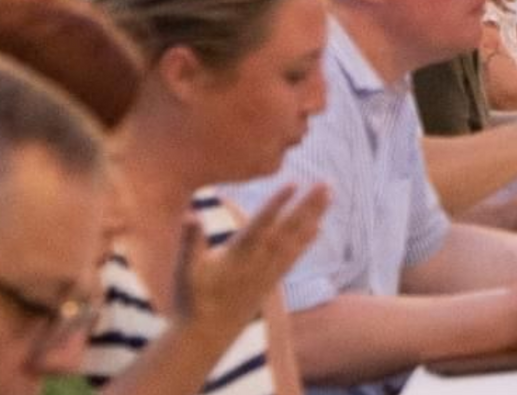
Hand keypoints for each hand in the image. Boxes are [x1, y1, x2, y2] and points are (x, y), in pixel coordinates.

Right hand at [173, 184, 329, 336]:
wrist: (207, 335)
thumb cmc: (193, 299)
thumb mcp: (186, 269)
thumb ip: (190, 240)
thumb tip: (190, 214)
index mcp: (239, 255)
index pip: (261, 224)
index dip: (278, 203)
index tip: (294, 183)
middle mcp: (260, 262)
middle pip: (289, 228)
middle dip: (308, 205)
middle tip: (327, 182)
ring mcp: (269, 271)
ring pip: (296, 239)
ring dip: (314, 216)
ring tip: (330, 193)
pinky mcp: (272, 280)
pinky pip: (294, 256)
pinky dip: (307, 241)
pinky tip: (319, 227)